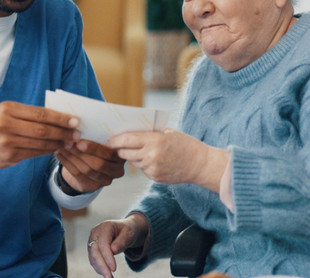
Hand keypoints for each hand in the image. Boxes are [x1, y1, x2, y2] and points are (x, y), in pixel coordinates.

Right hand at [0, 101, 79, 177]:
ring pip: (40, 143)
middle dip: (63, 132)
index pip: (40, 113)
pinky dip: (47, 151)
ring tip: (69, 142)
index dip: (60, 118)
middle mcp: (6, 124)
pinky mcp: (9, 156)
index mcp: (8, 109)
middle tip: (76, 134)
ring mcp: (7, 142)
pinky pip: (34, 153)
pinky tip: (56, 149)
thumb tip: (60, 116)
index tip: (75, 120)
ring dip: (58, 143)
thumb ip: (30, 114)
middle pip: (42, 129)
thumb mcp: (7, 113)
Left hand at [55, 140, 125, 193]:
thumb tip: (81, 125)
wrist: (90, 165)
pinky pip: (77, 174)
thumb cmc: (97, 147)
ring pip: (86, 169)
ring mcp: (106, 180)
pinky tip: (60, 153)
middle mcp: (117, 170)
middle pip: (98, 164)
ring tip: (62, 145)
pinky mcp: (93, 186)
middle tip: (68, 142)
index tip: (80, 140)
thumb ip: (98, 135)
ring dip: (72, 156)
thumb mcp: (102, 140)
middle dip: (81, 153)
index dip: (95, 148)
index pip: (110, 154)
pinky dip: (67, 163)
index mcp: (122, 156)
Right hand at [88, 213, 148, 277]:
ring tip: (109, 277)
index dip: (108, 257)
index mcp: (105, 226)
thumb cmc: (128, 230)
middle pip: (95, 251)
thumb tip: (113, 250)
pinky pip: (93, 260)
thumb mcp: (129, 233)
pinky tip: (106, 273)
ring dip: (100, 268)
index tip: (114, 268)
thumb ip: (122, 241)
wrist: (125, 230)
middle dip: (102, 265)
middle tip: (109, 277)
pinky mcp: (92, 248)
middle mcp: (96, 232)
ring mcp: (92, 240)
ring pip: (93, 257)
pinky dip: (99, 268)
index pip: (103, 244)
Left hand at [106, 129, 228, 191]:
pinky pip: (143, 169)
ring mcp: (153, 168)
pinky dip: (143, 164)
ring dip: (132, 157)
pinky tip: (152, 160)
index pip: (127, 140)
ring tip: (138, 151)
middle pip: (125, 153)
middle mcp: (151, 155)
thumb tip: (130, 131)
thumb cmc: (185, 144)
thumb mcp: (168, 132)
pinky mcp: (155, 177)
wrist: (200, 164)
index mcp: (154, 140)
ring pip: (133, 162)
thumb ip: (150, 133)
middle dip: (120, 150)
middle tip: (116, 146)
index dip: (115, 140)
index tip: (109, 140)